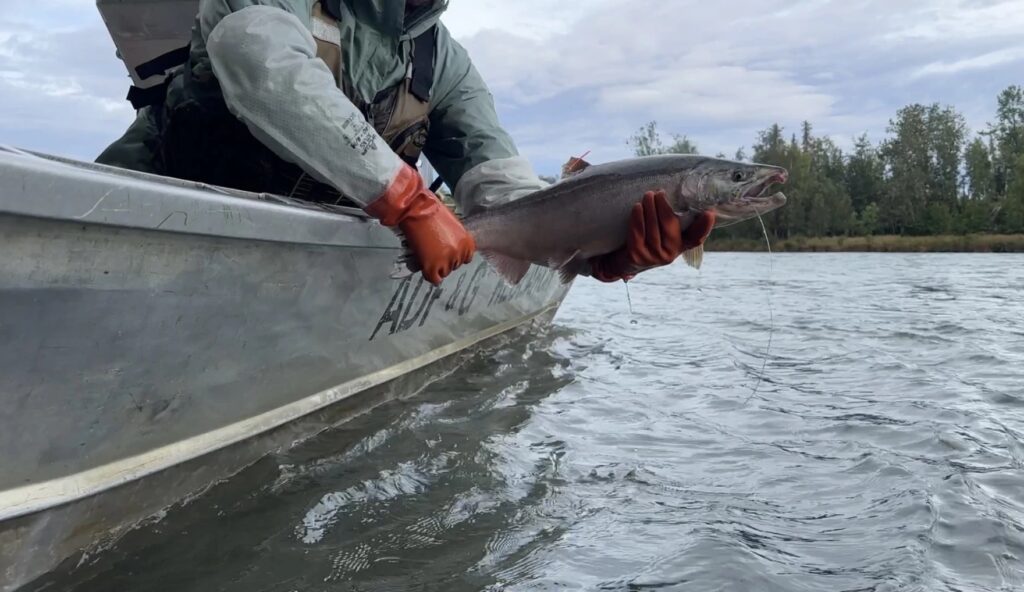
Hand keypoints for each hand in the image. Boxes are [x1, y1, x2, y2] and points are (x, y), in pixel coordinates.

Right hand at [366, 164, 474, 284]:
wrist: (416, 209)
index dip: (454, 256)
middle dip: (444, 261)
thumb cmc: (430, 211)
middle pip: (454, 266)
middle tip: (433, 252)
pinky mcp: (433, 266)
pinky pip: (434, 279)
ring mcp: (447, 260)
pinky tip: (424, 266)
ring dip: (436, 267)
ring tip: (426, 255)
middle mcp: (460, 253)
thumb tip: (448, 249)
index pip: (466, 258)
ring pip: (443, 273)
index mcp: (467, 243)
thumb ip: (453, 240)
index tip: (446, 253)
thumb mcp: (451, 226)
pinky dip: (429, 275)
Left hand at [590, 190, 714, 282]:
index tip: (710, 213)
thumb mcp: (664, 233)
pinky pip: (638, 233)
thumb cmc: (648, 239)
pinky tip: (637, 207)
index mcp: (681, 246)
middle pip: (670, 227)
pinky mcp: (637, 256)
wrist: (625, 261)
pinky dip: (637, 218)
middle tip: (659, 192)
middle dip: (664, 207)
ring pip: (653, 228)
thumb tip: (681, 192)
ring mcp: (653, 257)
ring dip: (650, 208)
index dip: (704, 227)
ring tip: (648, 195)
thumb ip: (673, 220)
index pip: (696, 238)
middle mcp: (670, 254)